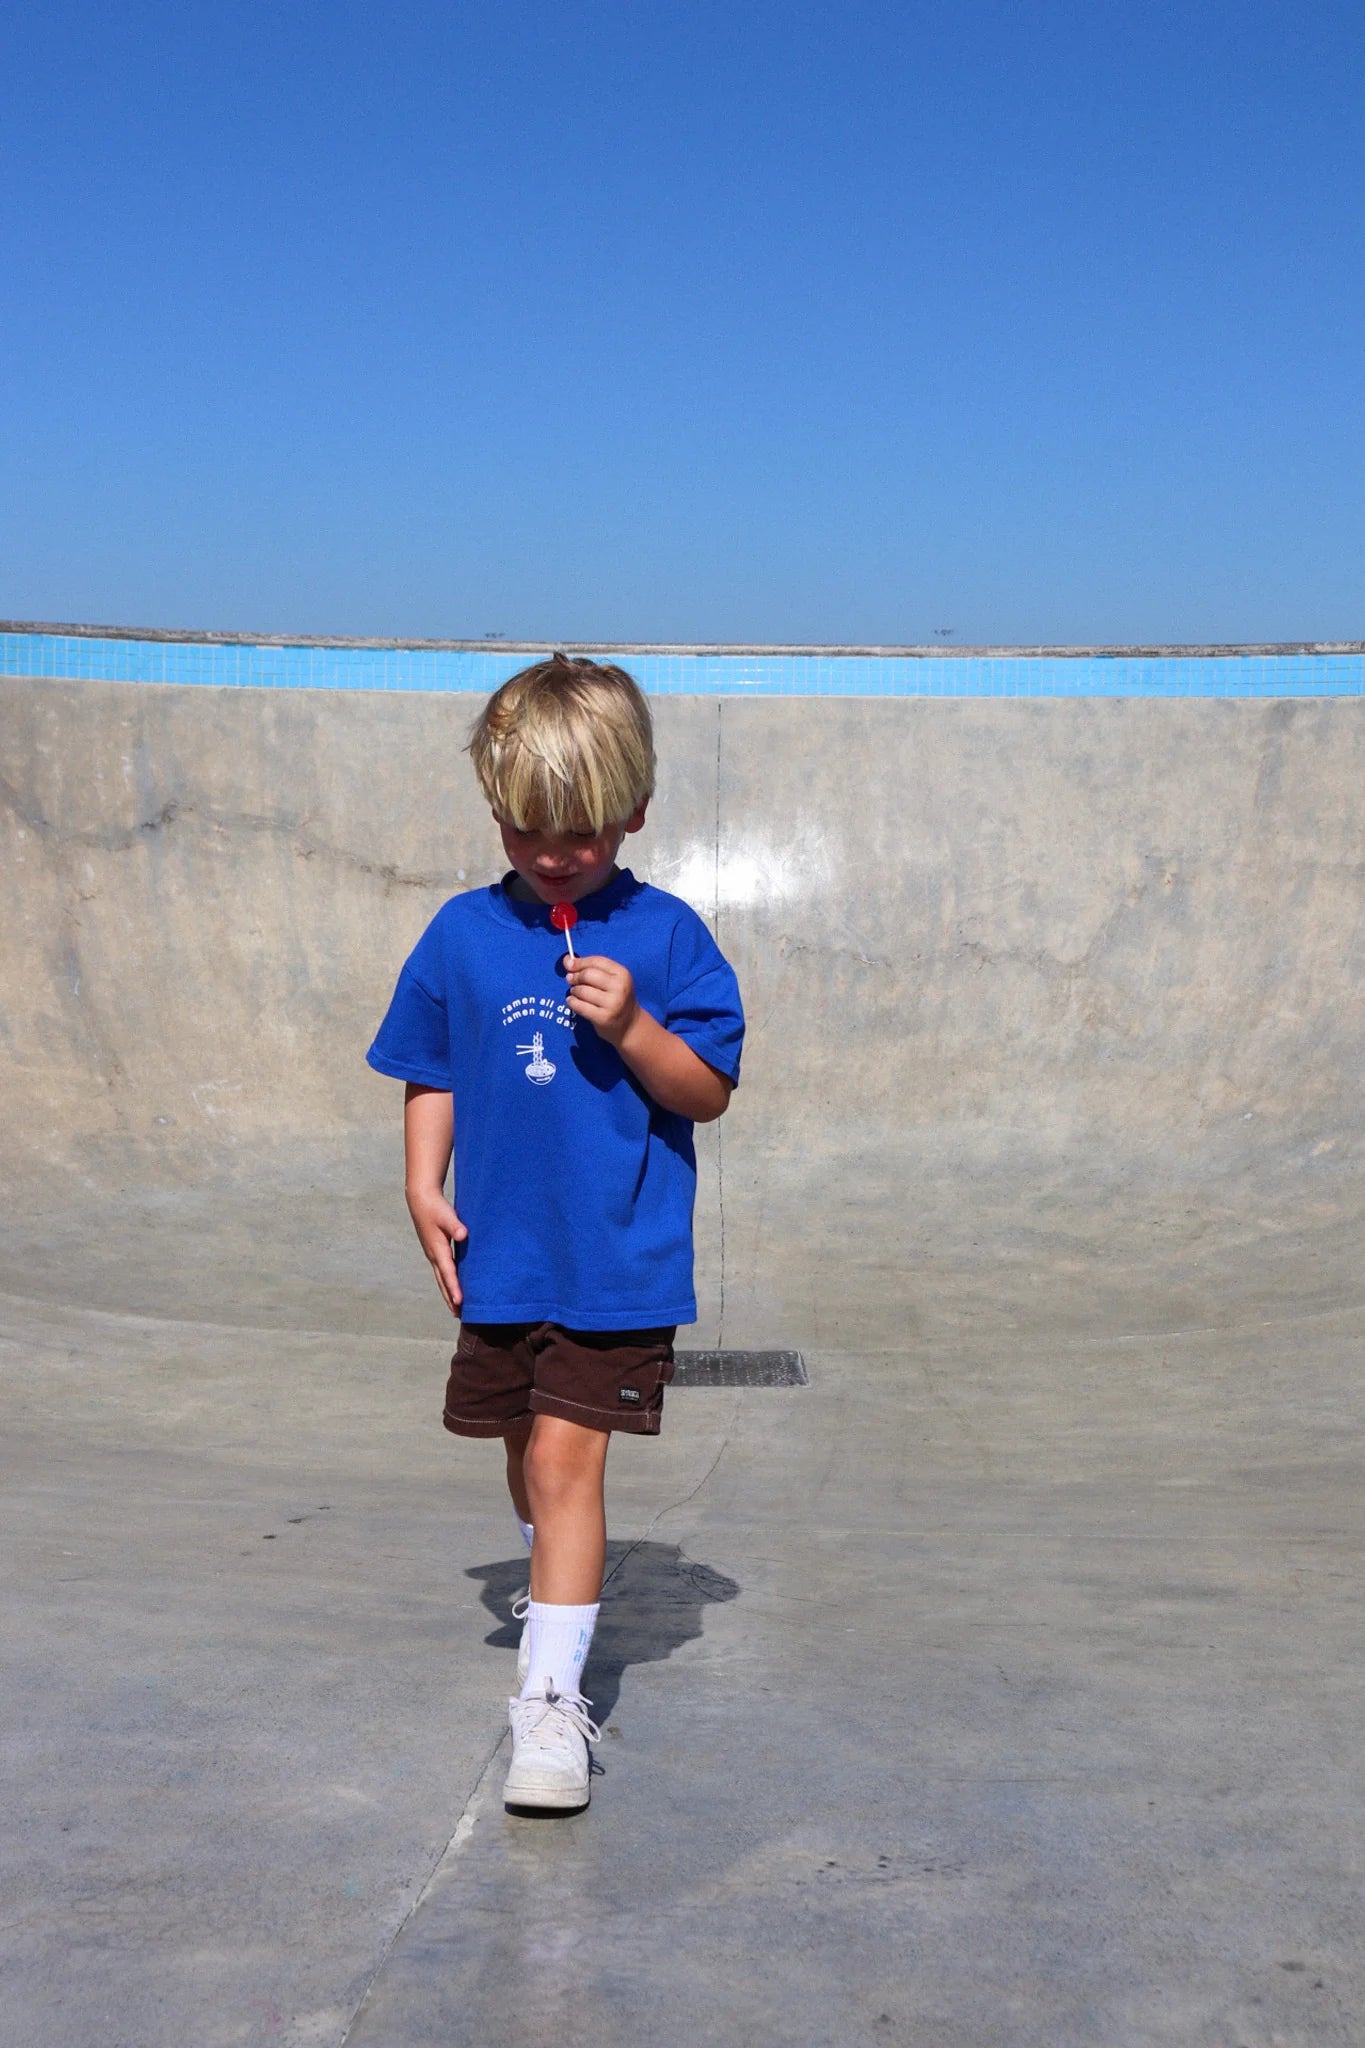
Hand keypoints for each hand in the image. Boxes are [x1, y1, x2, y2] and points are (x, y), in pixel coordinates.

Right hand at [405, 1185, 467, 1314]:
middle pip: (443, 1282)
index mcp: (437, 1249)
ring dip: (449, 1293)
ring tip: (457, 1309)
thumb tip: (463, 1235)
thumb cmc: (435, 1207)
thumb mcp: (446, 1215)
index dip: (454, 1288)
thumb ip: (456, 1225)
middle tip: (460, 1315)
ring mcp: (433, 1255)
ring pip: (442, 1279)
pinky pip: (443, 1272)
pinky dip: (448, 1283)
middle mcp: (434, 1255)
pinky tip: (454, 1288)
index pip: (448, 1272)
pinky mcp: (436, 1251)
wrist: (421, 1200)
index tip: (460, 1302)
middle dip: (451, 1299)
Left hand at [565, 953, 639, 1046]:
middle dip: (575, 976)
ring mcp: (612, 1004)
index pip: (596, 961)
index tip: (569, 964)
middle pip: (588, 974)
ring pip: (582, 991)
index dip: (580, 962)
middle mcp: (619, 987)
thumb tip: (567, 960)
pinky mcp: (603, 1018)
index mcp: (622, 974)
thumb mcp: (612, 980)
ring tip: (576, 993)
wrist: (629, 1025)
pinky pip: (580, 1006)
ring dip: (574, 991)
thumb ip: (591, 968)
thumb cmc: (616, 998)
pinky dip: (572, 1002)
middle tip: (571, 980)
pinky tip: (572, 1001)